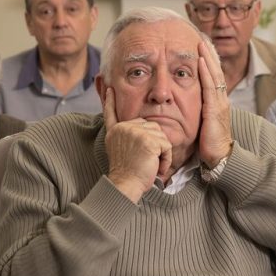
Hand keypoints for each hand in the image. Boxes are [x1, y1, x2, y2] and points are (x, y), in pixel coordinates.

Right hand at [103, 87, 171, 202]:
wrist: (125, 185)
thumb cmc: (126, 173)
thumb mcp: (118, 149)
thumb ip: (124, 135)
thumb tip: (137, 125)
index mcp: (115, 130)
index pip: (113, 113)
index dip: (110, 102)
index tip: (109, 90)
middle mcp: (124, 128)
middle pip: (150, 125)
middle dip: (155, 143)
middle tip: (147, 161)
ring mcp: (136, 132)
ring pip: (160, 135)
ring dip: (162, 152)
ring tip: (151, 165)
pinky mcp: (148, 140)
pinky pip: (166, 145)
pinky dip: (166, 159)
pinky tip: (157, 168)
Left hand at [196, 41, 231, 167]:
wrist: (219, 156)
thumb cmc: (207, 142)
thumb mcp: (200, 122)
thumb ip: (194, 111)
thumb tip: (178, 104)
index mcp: (217, 101)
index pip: (213, 76)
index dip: (208, 61)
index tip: (200, 47)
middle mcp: (220, 99)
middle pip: (215, 70)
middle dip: (208, 54)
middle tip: (201, 38)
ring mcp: (219, 102)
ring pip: (214, 74)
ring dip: (207, 57)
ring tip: (201, 43)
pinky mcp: (215, 108)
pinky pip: (210, 85)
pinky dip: (207, 71)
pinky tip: (202, 61)